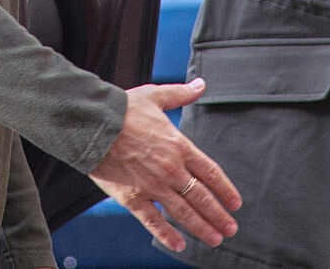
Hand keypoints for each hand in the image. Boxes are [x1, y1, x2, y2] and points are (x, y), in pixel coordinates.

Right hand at [89, 79, 241, 252]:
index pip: (210, 172)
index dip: (225, 189)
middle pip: (202, 197)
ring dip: (201, 227)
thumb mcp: (157, 96)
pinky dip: (167, 235)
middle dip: (218, 215)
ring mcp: (152, 186)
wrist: (93, 124)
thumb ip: (181, 94)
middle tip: (231, 228)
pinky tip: (179, 244)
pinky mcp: (132, 198)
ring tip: (216, 239)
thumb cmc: (123, 110)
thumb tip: (200, 85)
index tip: (235, 202)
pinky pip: (153, 221)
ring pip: (183, 212)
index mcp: (180, 146)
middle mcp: (171, 169)